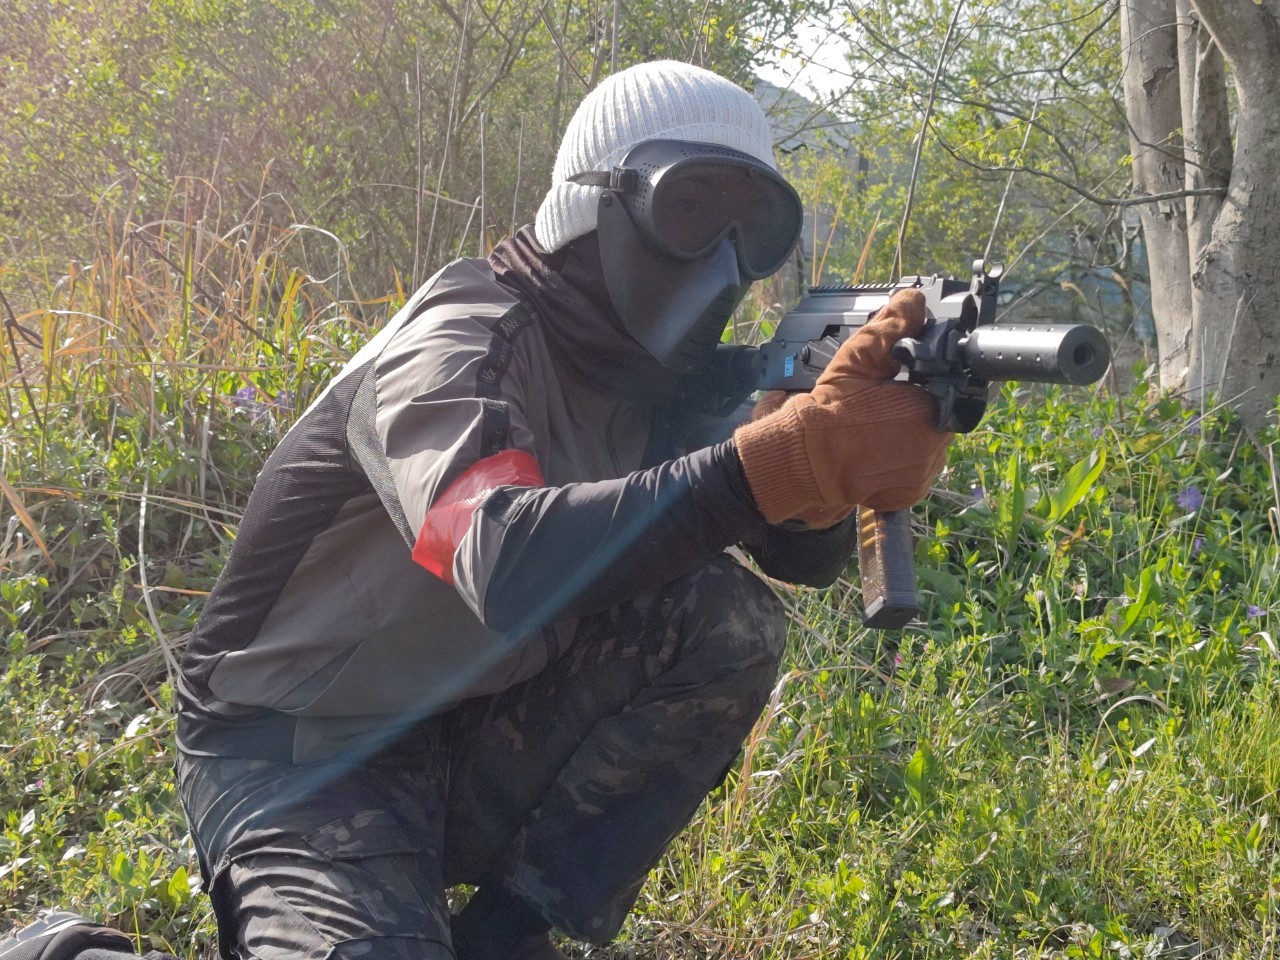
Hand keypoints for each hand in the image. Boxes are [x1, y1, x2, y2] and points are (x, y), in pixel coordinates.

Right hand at [734, 289, 952, 523]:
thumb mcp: (857, 360)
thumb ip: (891, 327)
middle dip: (917, 409)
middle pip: (938, 418)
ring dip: (912, 434)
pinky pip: (916, 470)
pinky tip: (877, 449)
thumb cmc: (828, 411)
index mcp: (926, 410)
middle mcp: (932, 446)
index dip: (923, 385)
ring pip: (929, 444)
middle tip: (884, 407)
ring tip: (877, 429)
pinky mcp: (909, 493)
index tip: (902, 384)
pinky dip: (902, 460)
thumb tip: (913, 301)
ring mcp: (922, 473)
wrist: (803, 459)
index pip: (945, 390)